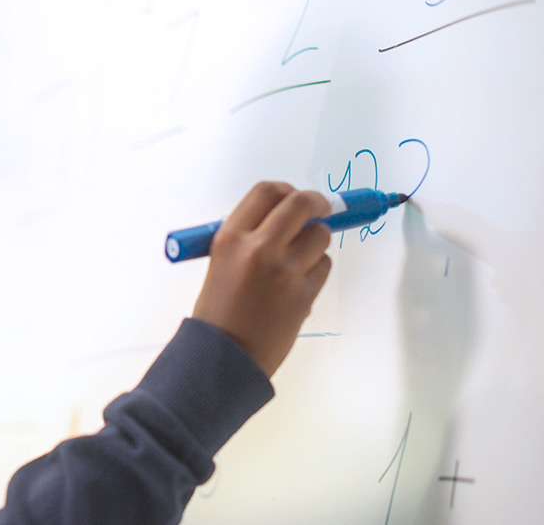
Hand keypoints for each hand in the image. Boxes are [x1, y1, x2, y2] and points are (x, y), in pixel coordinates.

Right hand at [190, 181, 333, 376]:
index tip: (294, 196)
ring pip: (320, 235)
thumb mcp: (222, 262)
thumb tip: (286, 218)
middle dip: (316, 202)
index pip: (267, 191)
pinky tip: (299, 281)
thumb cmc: (219, 312)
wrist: (224, 354)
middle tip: (321, 208)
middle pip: (300, 203)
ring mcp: (285, 270)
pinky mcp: (304, 292)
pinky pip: (324, 265)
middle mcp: (259, 248)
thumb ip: (250, 236)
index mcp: (231, 238)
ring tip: (300, 257)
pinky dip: (317, 268)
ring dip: (316, 239)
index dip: (286, 189)